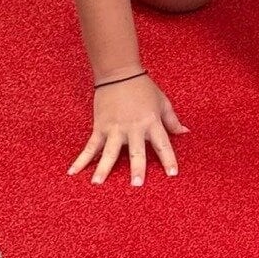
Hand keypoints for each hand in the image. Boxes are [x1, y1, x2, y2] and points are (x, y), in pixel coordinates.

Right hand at [69, 75, 187, 186]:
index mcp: (151, 122)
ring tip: (98, 183)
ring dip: (103, 168)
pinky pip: (90, 146)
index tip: (173, 174)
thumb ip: (172, 120)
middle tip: (136, 184)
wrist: (120, 73)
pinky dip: (81, 159)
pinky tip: (73, 172)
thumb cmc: (144, 88)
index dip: (169, 159)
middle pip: (137, 151)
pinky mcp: (100, 127)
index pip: (163, 144)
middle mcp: (134, 127)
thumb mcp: (162, 101)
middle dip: (137, 167)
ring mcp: (115, 128)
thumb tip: (186, 133)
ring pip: (110, 151)